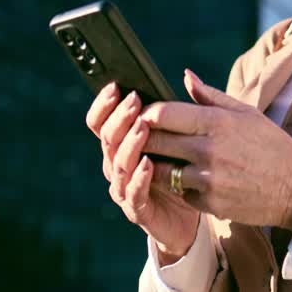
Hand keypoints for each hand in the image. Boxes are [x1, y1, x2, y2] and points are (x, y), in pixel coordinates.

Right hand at [86, 83, 199, 261]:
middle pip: (107, 138)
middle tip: (133, 101)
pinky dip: (139, 178)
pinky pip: (133, 193)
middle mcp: (117, 165)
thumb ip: (181, 110)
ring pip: (118, 164)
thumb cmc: (183, 170)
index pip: (101, 122)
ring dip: (129, 144)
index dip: (104, 104)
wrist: (190, 217)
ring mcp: (125, 188)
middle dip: (119, 118)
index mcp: (122, 145)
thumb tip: (187, 74)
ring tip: (142, 127)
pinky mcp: (137, 210)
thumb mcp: (185, 136)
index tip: (116, 86)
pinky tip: (148, 164)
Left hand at [140, 69, 291, 230]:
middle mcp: (209, 149)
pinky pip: (179, 192)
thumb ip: (211, 96)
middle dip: (142, 138)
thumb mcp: (247, 114)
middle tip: (137, 137)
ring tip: (157, 158)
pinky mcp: (209, 202)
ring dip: (155, 165)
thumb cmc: (272, 146)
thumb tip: (185, 76)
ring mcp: (208, 178)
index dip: (147, 113)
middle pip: (155, 141)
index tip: (143, 115)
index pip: (164, 113)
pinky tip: (185, 179)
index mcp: (218, 122)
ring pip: (161, 171)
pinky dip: (178, 187)